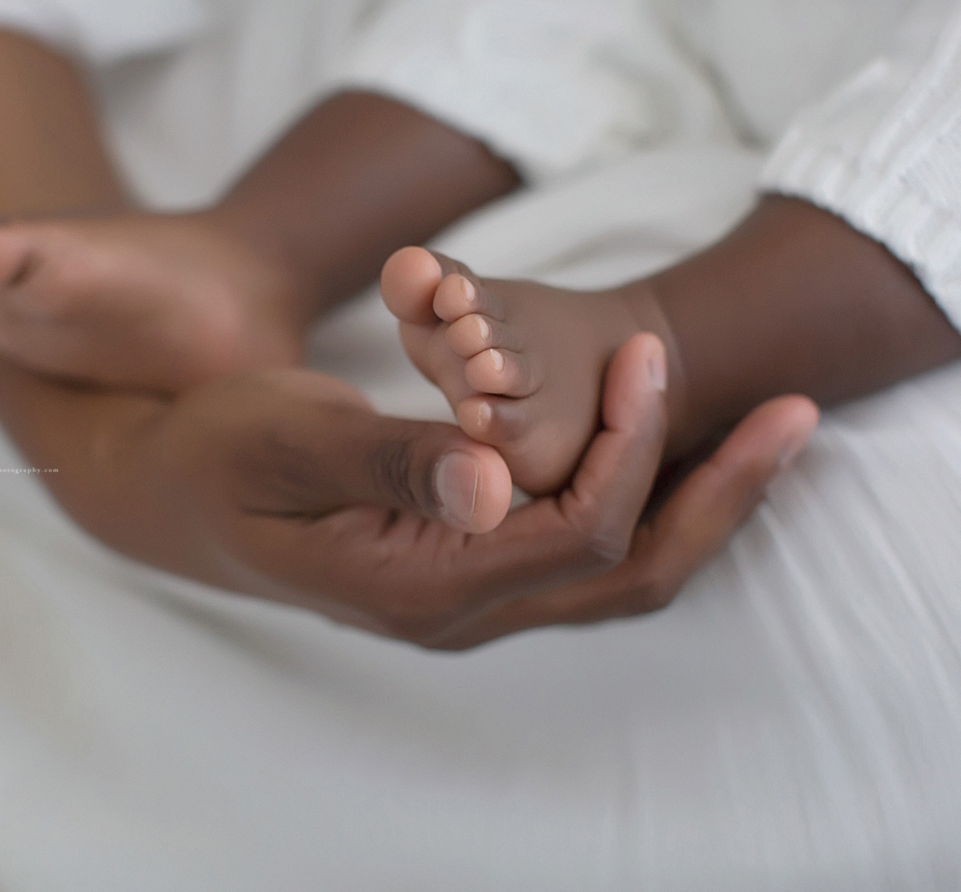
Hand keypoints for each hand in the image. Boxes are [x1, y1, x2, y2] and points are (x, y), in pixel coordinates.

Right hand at [69, 333, 816, 649]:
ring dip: (703, 501)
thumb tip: (496, 480)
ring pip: (621, 570)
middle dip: (721, 495)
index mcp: (416, 585)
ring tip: (775, 431)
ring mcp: (469, 596)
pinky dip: (650, 497)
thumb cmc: (214, 451)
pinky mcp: (471, 564)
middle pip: (629, 572)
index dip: (629, 447)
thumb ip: (389, 456)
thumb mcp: (286, 437)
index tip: (647, 352)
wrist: (163, 489)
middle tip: (797, 415)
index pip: (573, 532)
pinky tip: (685, 443)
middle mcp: (459, 609)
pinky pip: (588, 549)